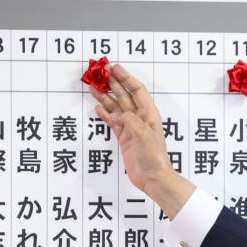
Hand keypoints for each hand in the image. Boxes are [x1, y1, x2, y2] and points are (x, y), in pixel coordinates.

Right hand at [90, 64, 193, 217]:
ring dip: (105, 97)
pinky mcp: (125, 138)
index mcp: (149, 114)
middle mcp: (140, 118)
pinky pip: (113, 122)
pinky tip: (98, 107)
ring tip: (93, 87)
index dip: (126, 78)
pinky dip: (105, 114)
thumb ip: (130, 120)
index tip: (114, 68)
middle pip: (125, 96)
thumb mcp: (143, 134)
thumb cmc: (154, 157)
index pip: (137, 90)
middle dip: (113, 83)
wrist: (153, 177)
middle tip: (100, 73)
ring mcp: (131, 128)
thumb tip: (117, 113)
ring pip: (116, 107)